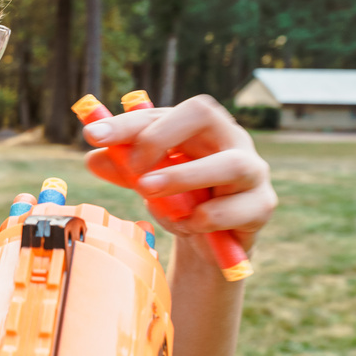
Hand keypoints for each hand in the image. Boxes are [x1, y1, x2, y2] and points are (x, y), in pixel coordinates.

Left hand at [82, 94, 275, 250]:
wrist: (212, 243)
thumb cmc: (182, 201)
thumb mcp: (147, 183)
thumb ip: (124, 170)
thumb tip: (94, 158)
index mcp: (200, 127)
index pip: (163, 112)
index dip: (127, 123)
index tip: (93, 136)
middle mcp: (230, 139)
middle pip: (203, 114)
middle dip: (160, 137)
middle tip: (132, 171)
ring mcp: (253, 171)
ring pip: (230, 164)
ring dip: (184, 177)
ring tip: (149, 193)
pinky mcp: (262, 205)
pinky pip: (238, 210)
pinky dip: (207, 219)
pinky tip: (190, 226)